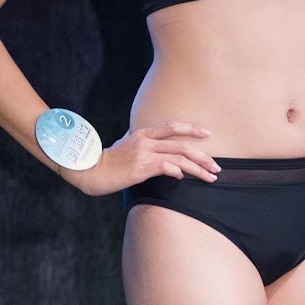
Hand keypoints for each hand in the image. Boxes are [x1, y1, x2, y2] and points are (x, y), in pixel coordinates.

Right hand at [63, 120, 220, 196]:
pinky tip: (183, 177)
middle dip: (203, 156)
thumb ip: (137, 143)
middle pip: (182, 144)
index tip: (208, 134)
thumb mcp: (123, 146)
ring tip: (210, 177)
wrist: (88, 170)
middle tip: (217, 167)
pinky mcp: (140, 168)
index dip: (192, 128)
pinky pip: (166, 167)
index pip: (172, 126)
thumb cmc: (106, 162)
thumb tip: (150, 147)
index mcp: (142, 133)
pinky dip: (178, 172)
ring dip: (198, 168)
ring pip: (179, 158)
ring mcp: (143, 154)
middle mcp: (145, 141)